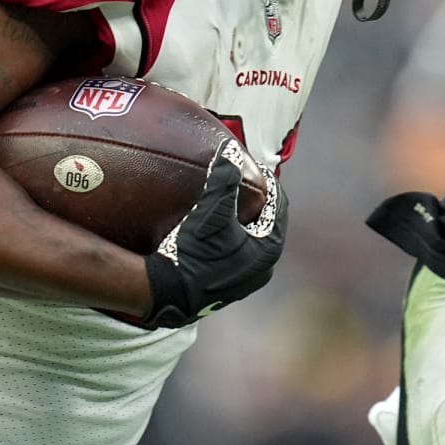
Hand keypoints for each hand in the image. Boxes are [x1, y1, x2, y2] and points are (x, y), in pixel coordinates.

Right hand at [141, 141, 287, 328]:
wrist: (166, 293)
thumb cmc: (192, 253)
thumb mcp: (211, 212)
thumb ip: (224, 179)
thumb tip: (230, 150)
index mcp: (269, 250)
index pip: (278, 206)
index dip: (268, 183)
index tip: (254, 167)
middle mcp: (264, 269)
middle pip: (267, 223)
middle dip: (257, 201)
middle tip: (243, 181)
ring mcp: (247, 281)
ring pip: (252, 240)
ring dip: (244, 220)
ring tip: (229, 201)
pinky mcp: (228, 288)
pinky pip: (238, 253)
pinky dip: (232, 236)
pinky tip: (215, 227)